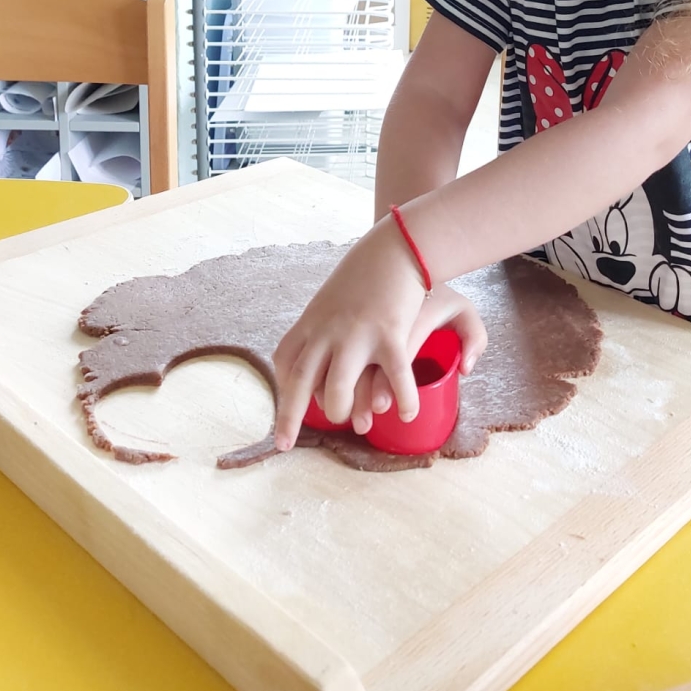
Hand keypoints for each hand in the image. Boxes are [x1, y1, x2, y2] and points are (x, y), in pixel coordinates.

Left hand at [272, 225, 486, 450]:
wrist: (395, 246)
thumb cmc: (366, 274)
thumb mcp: (330, 298)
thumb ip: (320, 327)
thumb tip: (315, 353)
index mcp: (312, 322)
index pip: (286, 361)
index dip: (283, 389)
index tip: (287, 408)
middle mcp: (327, 331)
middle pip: (300, 381)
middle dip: (288, 418)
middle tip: (285, 445)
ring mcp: (356, 335)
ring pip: (337, 388)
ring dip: (343, 411)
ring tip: (358, 423)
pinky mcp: (389, 335)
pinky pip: (394, 378)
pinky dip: (402, 400)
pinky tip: (407, 416)